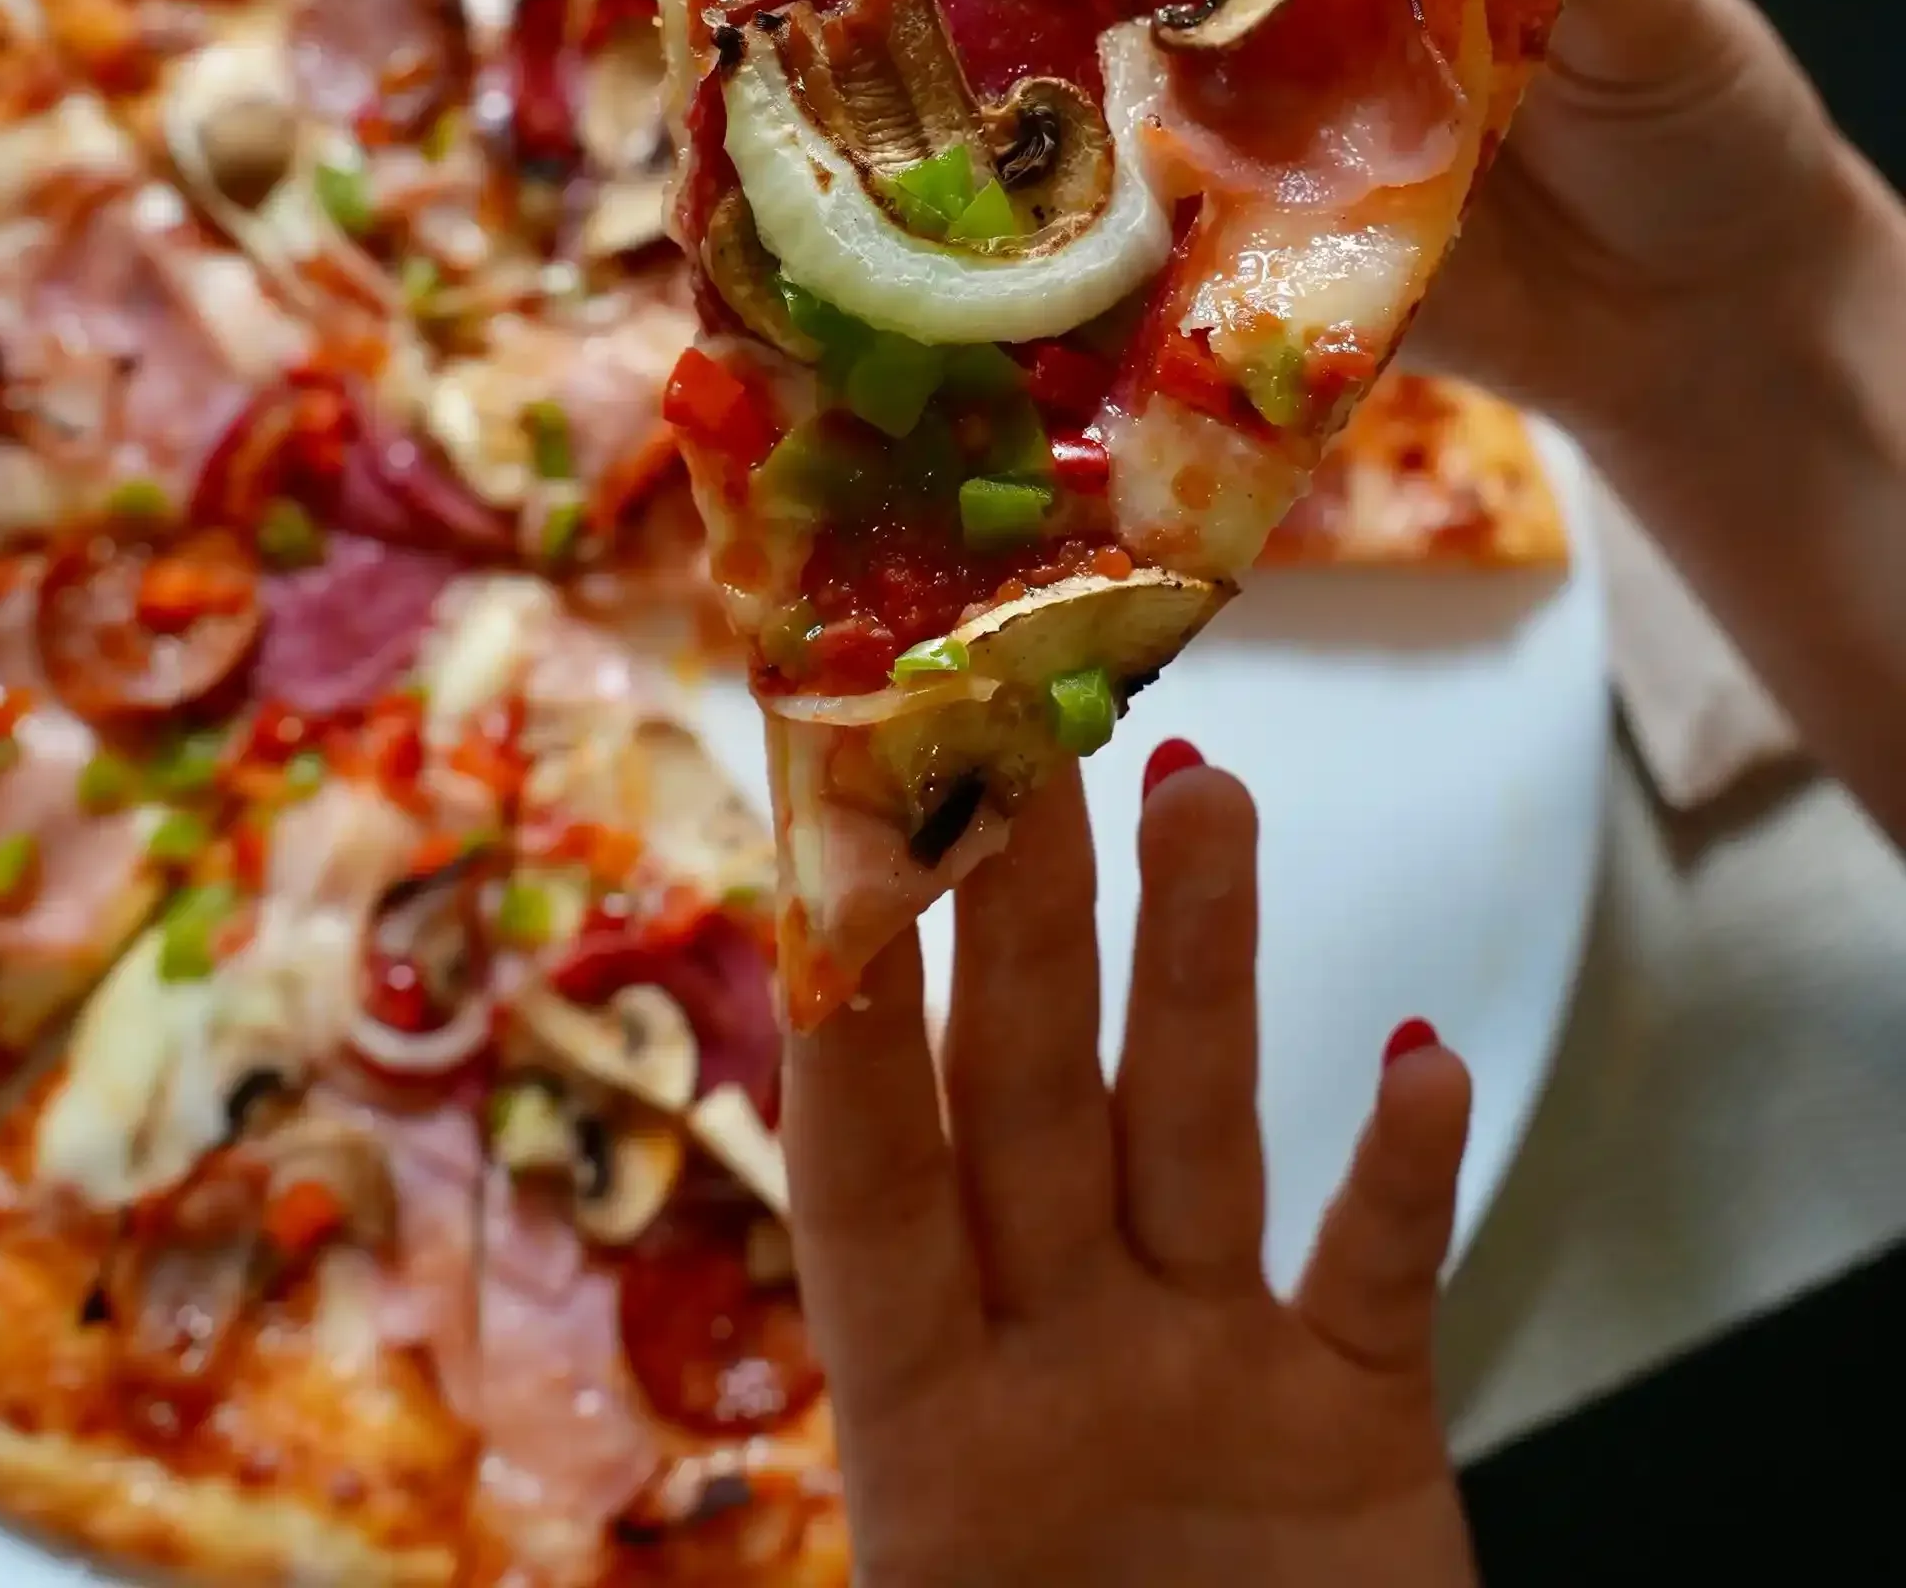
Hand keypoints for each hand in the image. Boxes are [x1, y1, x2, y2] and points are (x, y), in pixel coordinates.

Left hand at [784, 758, 1477, 1587]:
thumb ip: (869, 1569)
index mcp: (931, 1436)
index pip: (871, 1184)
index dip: (848, 1023)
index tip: (826, 853)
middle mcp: (1064, 1363)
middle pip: (1035, 1098)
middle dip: (1028, 923)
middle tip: (1024, 739)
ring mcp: (1210, 1374)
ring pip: (1194, 1127)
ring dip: (1204, 962)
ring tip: (1203, 787)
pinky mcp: (1356, 1424)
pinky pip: (1382, 1273)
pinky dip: (1405, 1170)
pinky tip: (1418, 1056)